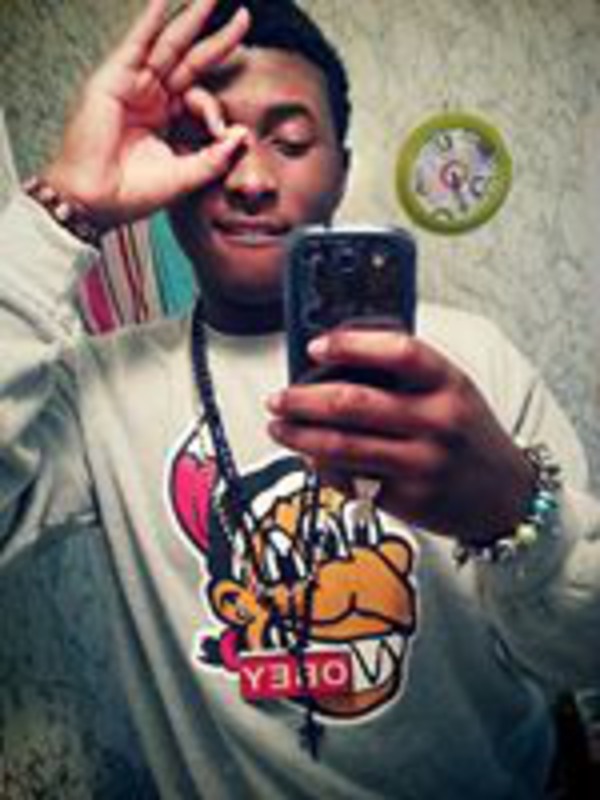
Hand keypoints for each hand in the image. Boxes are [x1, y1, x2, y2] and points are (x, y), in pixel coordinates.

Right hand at [43, 0, 249, 226]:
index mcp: (168, 119)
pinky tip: (166, 0)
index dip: (215, 111)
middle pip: (190, 59)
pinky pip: (138, 43)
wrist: (98, 201)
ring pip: (168, 44)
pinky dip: (151, 20)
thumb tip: (243, 134)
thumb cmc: (134, 193)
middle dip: (217, 37)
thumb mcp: (186, 175)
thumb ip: (216, 157)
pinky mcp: (115, 80)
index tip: (220, 132)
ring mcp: (134, 86)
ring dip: (190, 18)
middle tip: (245, 15)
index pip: (201, 98)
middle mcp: (152, 98)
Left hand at [268, 327, 534, 542]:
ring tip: (279, 427)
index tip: (315, 346)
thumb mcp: (453, 391)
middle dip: (303, 399)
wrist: (506, 496)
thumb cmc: (469, 436)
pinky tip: (310, 457)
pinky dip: (322, 467)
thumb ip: (406, 377)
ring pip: (342, 446)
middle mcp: (437, 422)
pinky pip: (352, 480)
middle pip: (354, 403)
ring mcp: (422, 463)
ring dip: (300, 436)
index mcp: (449, 383)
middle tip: (278, 397)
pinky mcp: (409, 499)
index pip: (398, 352)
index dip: (350, 345)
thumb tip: (338, 363)